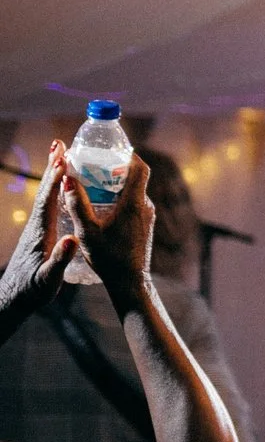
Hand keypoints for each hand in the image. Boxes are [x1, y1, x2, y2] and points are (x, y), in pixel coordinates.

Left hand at [0, 145, 80, 336]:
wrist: (15, 297)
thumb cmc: (32, 289)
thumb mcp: (48, 279)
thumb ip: (60, 260)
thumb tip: (72, 239)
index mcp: (41, 232)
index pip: (49, 200)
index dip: (57, 179)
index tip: (65, 159)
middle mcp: (38, 225)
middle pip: (46, 190)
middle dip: (53, 167)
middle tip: (60, 144)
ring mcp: (38, 228)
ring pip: (47, 194)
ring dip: (54, 174)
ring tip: (63, 155)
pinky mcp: (42, 232)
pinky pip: (51, 204)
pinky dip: (57, 189)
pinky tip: (66, 186)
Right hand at [60, 149, 156, 311]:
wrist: (129, 282)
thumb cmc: (109, 258)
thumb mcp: (87, 231)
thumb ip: (77, 204)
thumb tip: (68, 179)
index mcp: (134, 203)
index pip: (140, 168)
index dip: (128, 155)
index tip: (112, 149)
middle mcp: (145, 207)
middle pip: (136, 178)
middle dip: (116, 168)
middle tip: (95, 165)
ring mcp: (147, 217)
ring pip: (134, 192)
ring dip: (117, 185)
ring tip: (95, 184)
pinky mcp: (145, 226)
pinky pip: (135, 204)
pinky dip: (120, 198)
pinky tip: (103, 206)